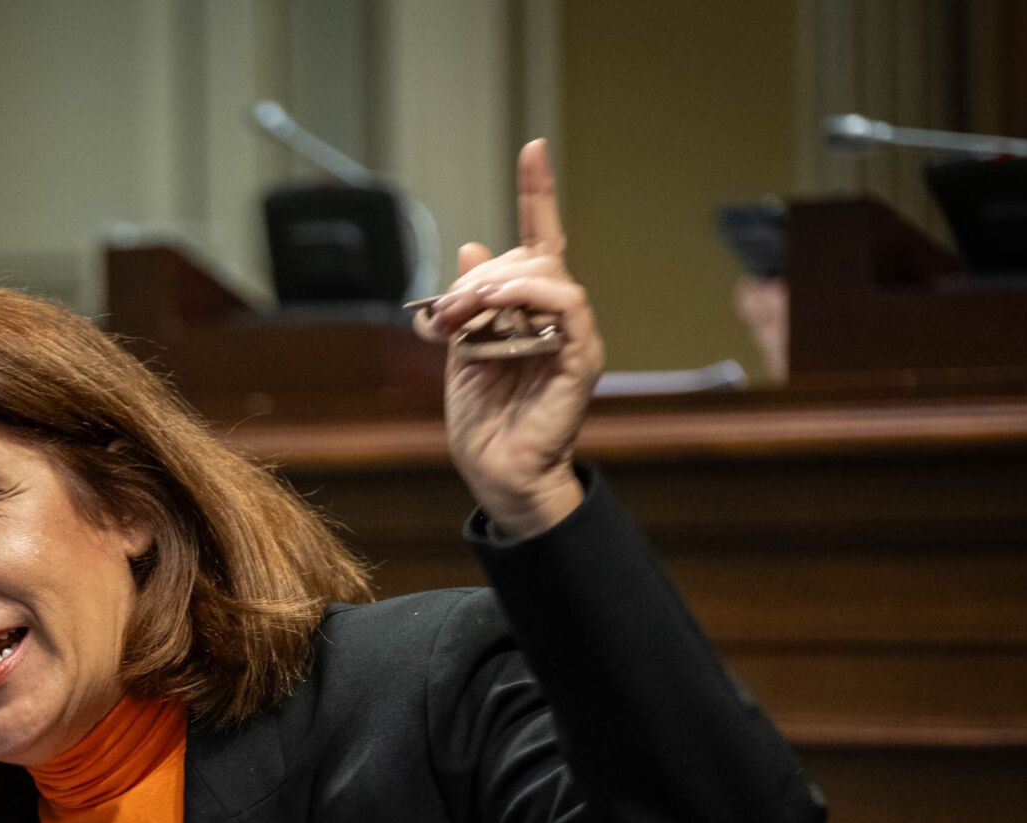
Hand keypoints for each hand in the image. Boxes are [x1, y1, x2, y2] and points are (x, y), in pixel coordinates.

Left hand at [414, 139, 602, 539]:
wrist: (495, 472)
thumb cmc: (483, 419)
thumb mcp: (461, 348)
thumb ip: (469, 301)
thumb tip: (471, 246)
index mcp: (531, 310)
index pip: (541, 240)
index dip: (538, 193)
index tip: (533, 148)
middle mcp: (559, 317)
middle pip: (530, 258)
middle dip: (481, 274)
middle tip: (444, 311)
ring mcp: (575, 335)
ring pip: (547, 276)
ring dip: (497, 285)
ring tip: (462, 314)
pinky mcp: (582, 357)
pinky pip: (568, 307)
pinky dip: (532, 296)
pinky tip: (496, 306)